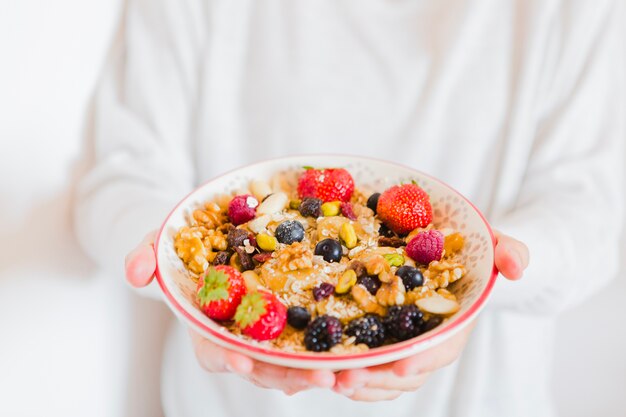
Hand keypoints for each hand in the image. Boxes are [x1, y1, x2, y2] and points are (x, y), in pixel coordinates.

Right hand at [124, 231, 335, 394]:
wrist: (213, 241)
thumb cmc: (185, 247)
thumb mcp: (160, 243)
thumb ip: (145, 255)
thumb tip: (134, 272)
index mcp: (206, 327)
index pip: (213, 350)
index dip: (226, 358)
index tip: (241, 360)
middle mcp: (237, 338)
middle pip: (261, 367)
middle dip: (287, 375)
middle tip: (319, 376)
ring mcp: (264, 335)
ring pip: (289, 363)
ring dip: (315, 370)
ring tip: (344, 374)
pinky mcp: (288, 325)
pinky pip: (307, 345)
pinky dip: (327, 352)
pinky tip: (352, 357)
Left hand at [334, 230, 528, 400]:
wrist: (449, 251)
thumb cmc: (472, 250)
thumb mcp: (492, 242)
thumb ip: (508, 250)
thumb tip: (516, 267)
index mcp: (453, 325)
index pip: (441, 350)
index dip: (422, 361)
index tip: (400, 368)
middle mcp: (426, 342)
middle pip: (403, 372)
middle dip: (377, 380)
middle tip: (347, 378)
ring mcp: (401, 342)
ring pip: (380, 376)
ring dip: (355, 382)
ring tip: (327, 378)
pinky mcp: (379, 336)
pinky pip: (363, 360)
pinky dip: (343, 366)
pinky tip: (319, 366)